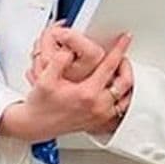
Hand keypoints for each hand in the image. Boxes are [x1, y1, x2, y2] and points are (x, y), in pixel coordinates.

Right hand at [1, 32, 133, 140]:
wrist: (36, 124)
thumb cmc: (41, 104)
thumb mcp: (45, 79)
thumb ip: (59, 61)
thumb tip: (71, 51)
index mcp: (87, 94)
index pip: (110, 66)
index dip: (119, 49)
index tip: (124, 39)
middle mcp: (97, 106)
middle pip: (124, 82)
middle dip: (126, 65)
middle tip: (122, 55)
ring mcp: (100, 116)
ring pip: (126, 98)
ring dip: (128, 83)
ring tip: (123, 71)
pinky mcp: (99, 123)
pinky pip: (120, 110)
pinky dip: (124, 99)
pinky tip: (119, 91)